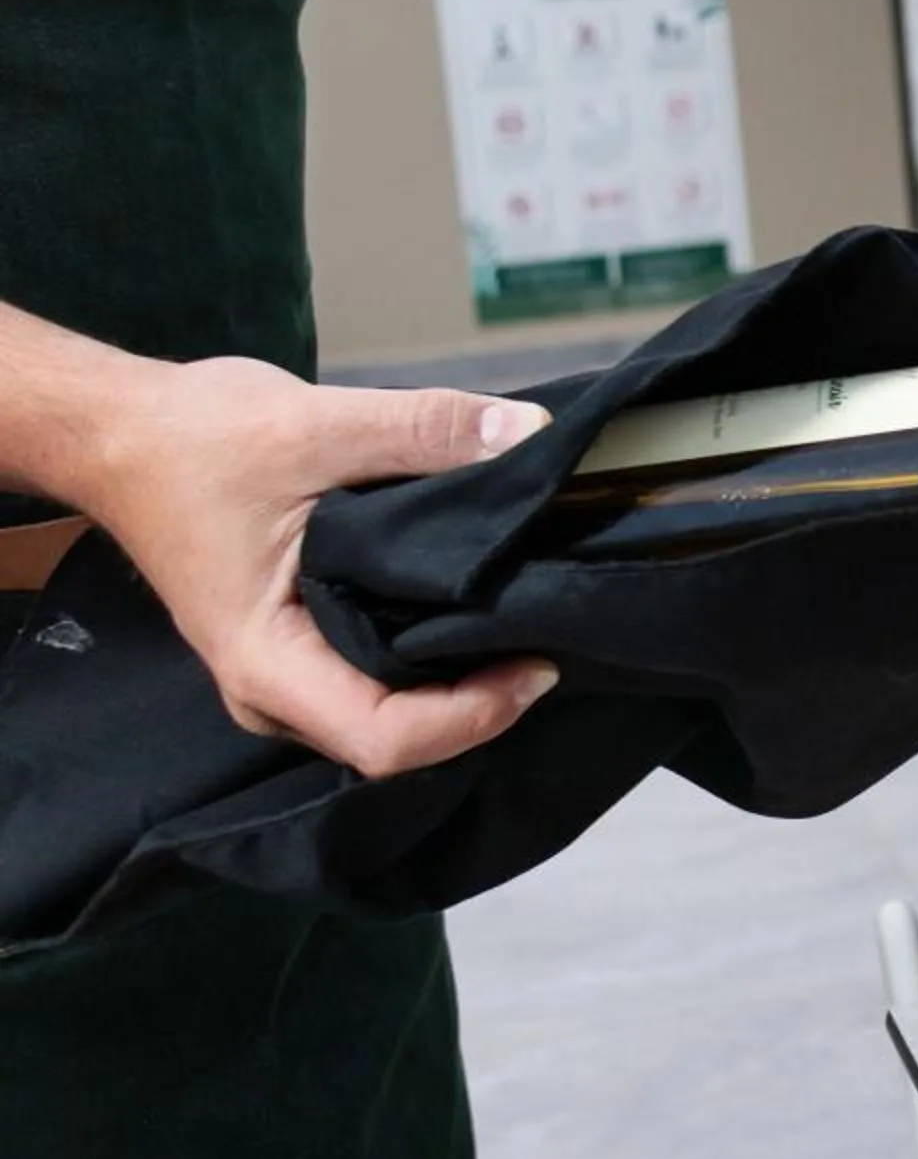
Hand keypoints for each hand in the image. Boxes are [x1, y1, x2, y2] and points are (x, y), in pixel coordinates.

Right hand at [78, 356, 558, 777]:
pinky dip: (432, 656)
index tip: (539, 662)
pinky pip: (376, 678)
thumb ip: (425, 431)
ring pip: (389, 713)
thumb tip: (531, 435)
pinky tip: (481, 608)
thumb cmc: (197, 437)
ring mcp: (282, 673)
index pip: (384, 738)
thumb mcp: (317, 421)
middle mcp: (271, 688)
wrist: (123, 432)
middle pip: (395, 737)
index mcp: (264, 660)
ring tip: (528, 622)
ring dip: (459, 680)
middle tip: (553, 634)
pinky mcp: (297, 646)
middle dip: (480, 699)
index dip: (474, 716)